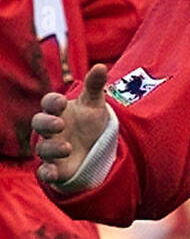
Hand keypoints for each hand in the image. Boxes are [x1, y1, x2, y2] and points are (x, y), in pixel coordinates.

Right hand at [32, 64, 110, 184]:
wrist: (94, 148)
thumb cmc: (90, 122)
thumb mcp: (95, 104)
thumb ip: (95, 85)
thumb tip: (100, 66)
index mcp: (58, 111)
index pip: (49, 102)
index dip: (53, 102)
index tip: (62, 101)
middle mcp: (50, 129)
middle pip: (39, 123)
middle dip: (47, 123)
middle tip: (60, 124)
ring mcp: (50, 148)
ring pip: (42, 148)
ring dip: (51, 148)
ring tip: (67, 147)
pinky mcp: (54, 167)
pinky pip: (44, 172)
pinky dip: (46, 173)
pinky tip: (53, 173)